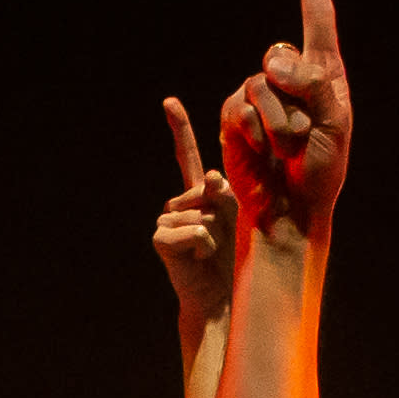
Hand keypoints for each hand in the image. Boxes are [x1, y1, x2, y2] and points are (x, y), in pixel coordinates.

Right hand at [155, 99, 240, 360]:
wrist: (220, 296)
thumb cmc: (234, 255)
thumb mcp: (238, 215)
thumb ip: (225, 191)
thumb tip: (209, 178)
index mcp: (199, 193)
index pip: (187, 155)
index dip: (179, 129)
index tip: (169, 102)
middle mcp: (179, 202)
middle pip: (203, 187)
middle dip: (221, 210)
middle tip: (220, 238)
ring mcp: (166, 219)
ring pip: (200, 210)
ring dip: (214, 231)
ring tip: (211, 250)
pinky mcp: (161, 237)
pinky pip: (192, 228)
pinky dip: (203, 244)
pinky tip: (200, 258)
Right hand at [214, 0, 351, 246]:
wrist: (289, 208)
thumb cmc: (319, 170)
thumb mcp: (334, 124)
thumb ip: (312, 84)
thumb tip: (271, 60)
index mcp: (325, 73)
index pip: (317, 18)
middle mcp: (291, 78)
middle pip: (280, 55)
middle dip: (292, 94)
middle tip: (302, 134)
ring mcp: (259, 95)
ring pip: (258, 85)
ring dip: (275, 124)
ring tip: (285, 150)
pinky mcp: (233, 115)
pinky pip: (237, 107)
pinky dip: (251, 132)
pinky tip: (261, 152)